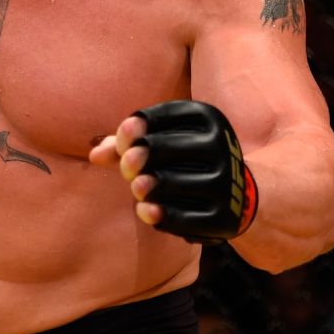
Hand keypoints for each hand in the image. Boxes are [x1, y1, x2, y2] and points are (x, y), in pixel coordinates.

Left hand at [90, 100, 257, 242]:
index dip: (130, 131)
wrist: (240, 195)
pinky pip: (179, 217)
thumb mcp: (165, 141)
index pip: (157, 116)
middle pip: (159, 148)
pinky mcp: (223, 216)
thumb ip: (127, 143)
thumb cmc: (188, 160)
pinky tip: (146, 212)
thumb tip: (93, 155)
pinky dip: (156, 215)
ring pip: (168, 183)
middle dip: (133, 160)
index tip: (124, 145)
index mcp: (208, 117)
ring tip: (139, 189)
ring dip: (143, 188)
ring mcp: (225, 181)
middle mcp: (221, 144)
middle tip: (127, 171)